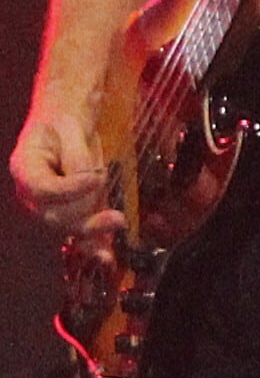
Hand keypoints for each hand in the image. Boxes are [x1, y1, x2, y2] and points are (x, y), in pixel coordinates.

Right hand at [13, 111, 110, 234]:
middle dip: (83, 213)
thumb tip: (88, 177)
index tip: (96, 179)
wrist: (66, 125)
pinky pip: (79, 233)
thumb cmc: (64, 121)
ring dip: (92, 232)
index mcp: (24, 167)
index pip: (42, 188)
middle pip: (53, 214)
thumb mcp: (69, 126)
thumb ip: (76, 154)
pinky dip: (94, 244)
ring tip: (116, 222)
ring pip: (67, 227)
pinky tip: (106, 256)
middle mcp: (32, 193)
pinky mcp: (70, 212)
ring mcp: (50, 205)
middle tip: (109, 201)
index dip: (68, 189)